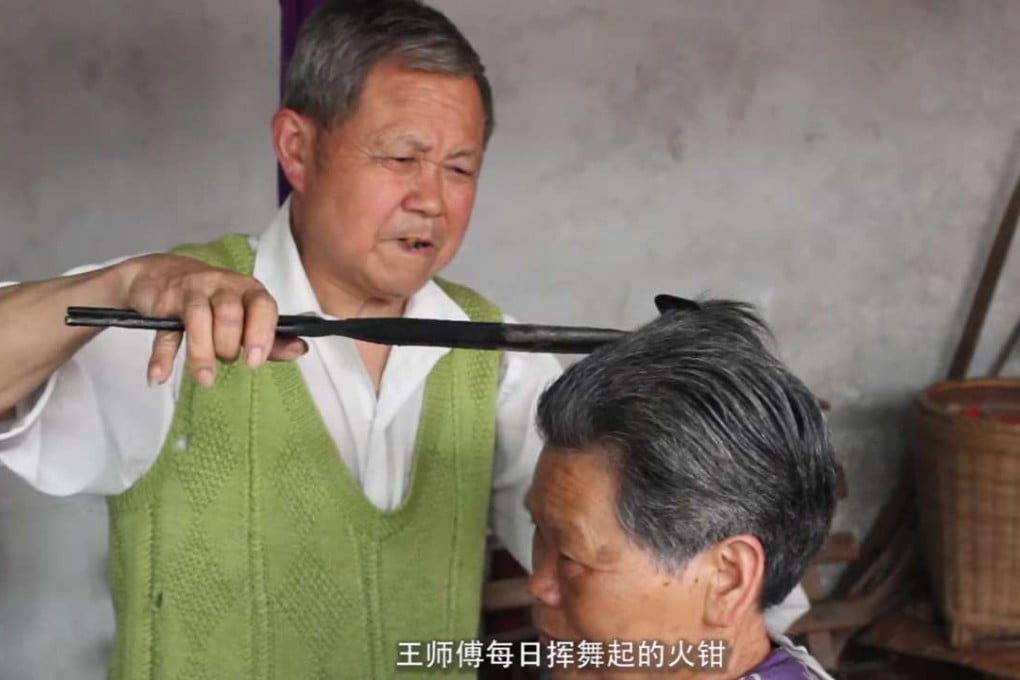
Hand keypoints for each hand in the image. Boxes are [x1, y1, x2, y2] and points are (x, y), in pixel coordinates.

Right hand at [117, 254, 307, 385]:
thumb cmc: (212, 301)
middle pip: (230, 314)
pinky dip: (162, 355)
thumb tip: (301, 349)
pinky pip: (164, 331)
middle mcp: (222, 286)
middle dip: (229, 345)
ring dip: (202, 352)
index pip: (262, 306)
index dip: (261, 334)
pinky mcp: (164, 302)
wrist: (160, 275)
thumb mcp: (245, 315)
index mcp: (248, 290)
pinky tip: (160, 375)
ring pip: (198, 318)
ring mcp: (191, 291)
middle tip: (226, 359)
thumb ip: (271, 337)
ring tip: (205, 379)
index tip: (254, 361)